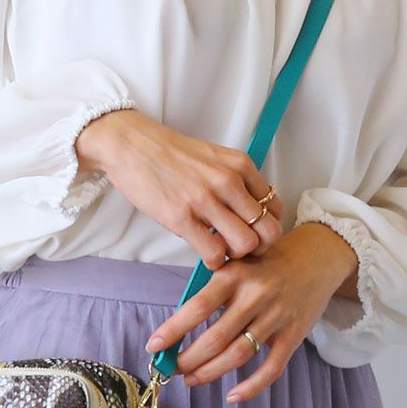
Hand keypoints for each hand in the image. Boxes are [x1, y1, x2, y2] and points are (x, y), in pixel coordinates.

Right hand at [75, 109, 284, 268]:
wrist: (131, 146)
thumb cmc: (168, 154)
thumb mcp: (212, 157)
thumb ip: (233, 179)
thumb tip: (246, 208)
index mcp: (240, 166)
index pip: (275, 207)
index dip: (266, 227)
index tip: (250, 231)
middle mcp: (228, 182)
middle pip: (268, 230)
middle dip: (258, 246)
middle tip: (239, 247)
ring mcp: (205, 200)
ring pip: (246, 244)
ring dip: (236, 256)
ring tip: (221, 250)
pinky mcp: (181, 217)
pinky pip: (214, 252)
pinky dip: (214, 261)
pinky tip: (205, 254)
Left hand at [145, 223, 358, 401]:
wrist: (316, 257)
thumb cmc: (263, 262)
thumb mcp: (234, 263)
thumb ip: (210, 288)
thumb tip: (176, 325)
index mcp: (234, 275)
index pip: (197, 307)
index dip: (173, 330)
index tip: (153, 345)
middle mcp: (255, 296)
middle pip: (215, 338)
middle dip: (188, 359)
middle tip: (172, 368)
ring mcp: (277, 317)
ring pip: (238, 355)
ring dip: (210, 372)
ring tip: (190, 379)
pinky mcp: (294, 335)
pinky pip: (271, 368)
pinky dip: (251, 387)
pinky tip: (231, 396)